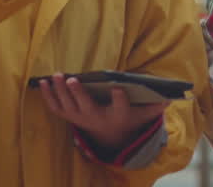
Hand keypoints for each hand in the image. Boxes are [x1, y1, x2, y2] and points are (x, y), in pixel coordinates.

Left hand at [35, 73, 168, 152]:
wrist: (107, 135)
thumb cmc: (126, 118)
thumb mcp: (142, 116)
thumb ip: (153, 107)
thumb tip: (169, 99)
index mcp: (115, 116)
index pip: (119, 107)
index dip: (118, 97)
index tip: (117, 86)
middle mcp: (95, 118)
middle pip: (85, 107)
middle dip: (78, 93)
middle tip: (72, 79)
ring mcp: (79, 118)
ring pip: (67, 106)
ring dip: (60, 91)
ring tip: (56, 76)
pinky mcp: (68, 116)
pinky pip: (55, 107)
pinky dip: (47, 96)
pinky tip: (43, 82)